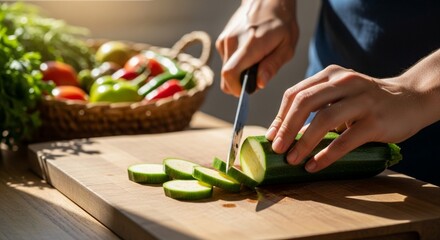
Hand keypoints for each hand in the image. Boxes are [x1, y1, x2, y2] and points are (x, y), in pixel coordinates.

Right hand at [216, 0, 298, 96]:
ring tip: (256, 61)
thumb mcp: (287, 46)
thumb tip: (259, 84)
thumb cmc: (281, 23)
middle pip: (226, 78)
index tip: (248, 92)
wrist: (267, 0)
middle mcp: (232, 42)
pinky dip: (236, 65)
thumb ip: (272, 66)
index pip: (230, 74)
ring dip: (239, 74)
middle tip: (258, 76)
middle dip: (240, 85)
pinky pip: (226, 62)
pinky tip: (249, 54)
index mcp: (250, 45)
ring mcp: (225, 41)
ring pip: (226, 71)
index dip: (236, 89)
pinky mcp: (222, 41)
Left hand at [266, 49, 439, 172]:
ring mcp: (361, 100)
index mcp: (331, 75)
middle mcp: (344, 82)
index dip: (280, 116)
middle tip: (276, 149)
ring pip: (323, 120)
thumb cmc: (368, 100)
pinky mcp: (375, 120)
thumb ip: (318, 108)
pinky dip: (326, 155)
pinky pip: (345, 140)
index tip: (271, 136)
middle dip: (286, 128)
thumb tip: (288, 135)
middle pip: (304, 103)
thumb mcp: (342, 95)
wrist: (412, 98)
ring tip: (292, 160)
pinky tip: (315, 165)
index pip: (295, 93)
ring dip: (303, 143)